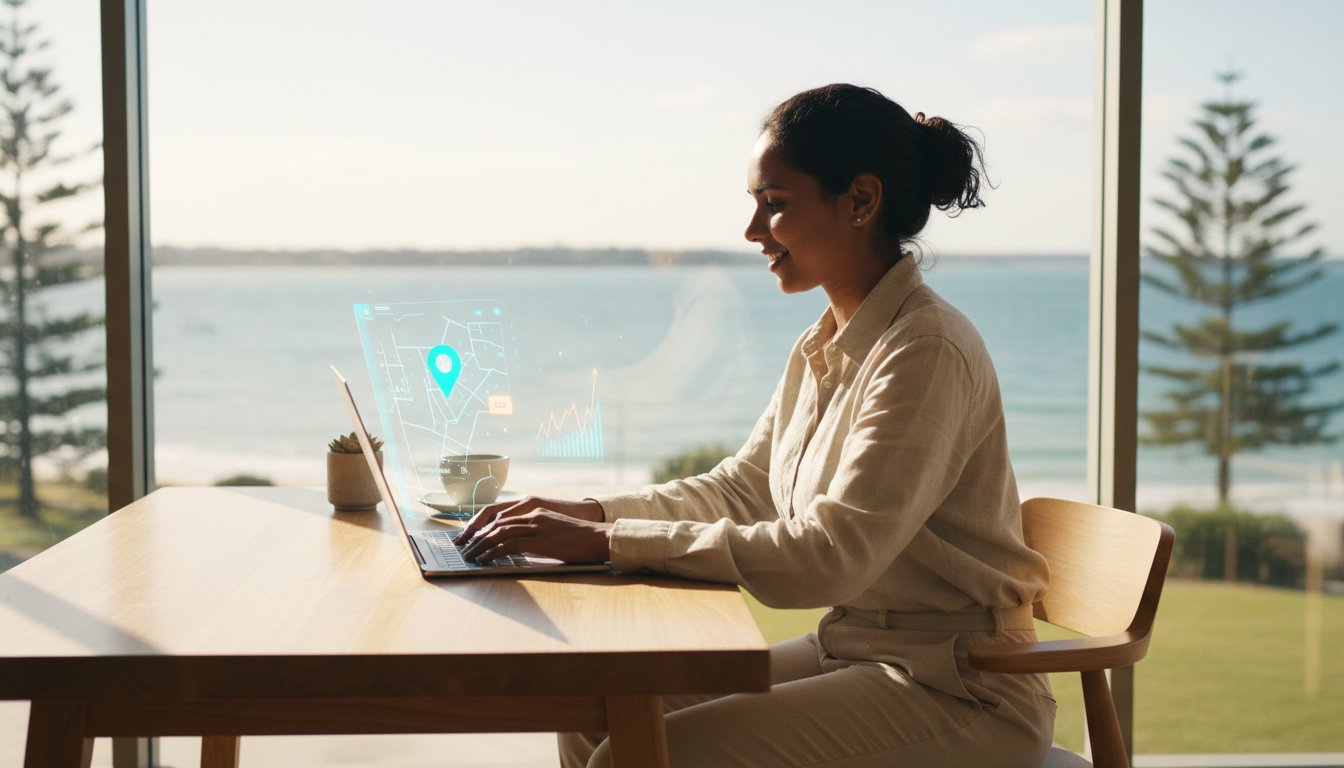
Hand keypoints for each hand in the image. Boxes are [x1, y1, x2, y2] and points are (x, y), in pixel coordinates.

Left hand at [454, 496, 610, 563]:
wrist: (599, 538)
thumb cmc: (579, 538)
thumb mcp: (552, 528)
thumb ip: (533, 531)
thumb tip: (512, 544)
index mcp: (534, 507)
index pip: (499, 513)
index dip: (480, 524)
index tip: (468, 535)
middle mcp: (532, 513)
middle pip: (494, 521)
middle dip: (475, 535)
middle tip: (463, 547)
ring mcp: (536, 525)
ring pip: (498, 532)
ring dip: (480, 545)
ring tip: (469, 556)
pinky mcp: (540, 539)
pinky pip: (509, 545)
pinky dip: (493, 552)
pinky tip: (485, 560)